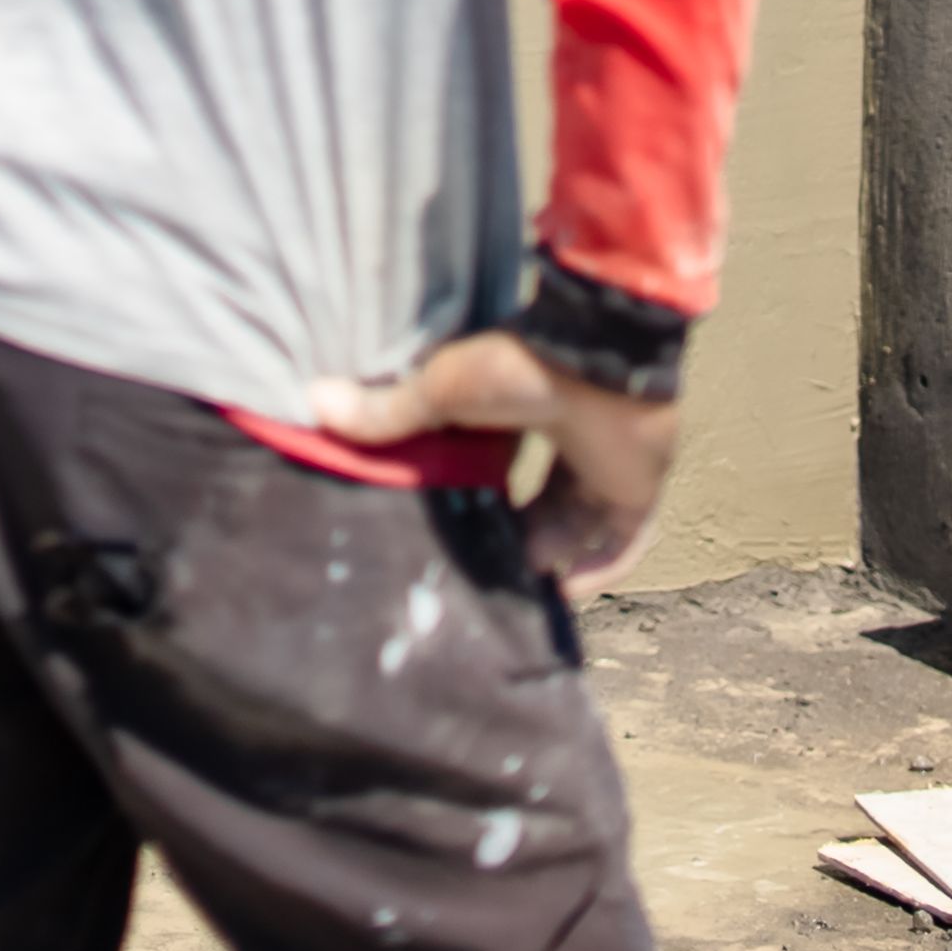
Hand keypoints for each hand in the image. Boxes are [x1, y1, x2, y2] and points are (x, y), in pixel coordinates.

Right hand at [311, 333, 681, 599]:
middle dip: (519, 532)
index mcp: (524, 407)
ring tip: (518, 578)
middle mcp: (569, 436)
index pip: (503, 457)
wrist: (593, 359)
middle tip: (486, 560)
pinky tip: (568, 590)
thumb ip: (387, 411)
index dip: (482, 489)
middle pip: (544, 498)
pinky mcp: (638, 487)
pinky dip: (601, 568)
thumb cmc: (516, 365)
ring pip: (581, 522)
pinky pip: (625, 540)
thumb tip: (313, 401)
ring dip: (552, 552)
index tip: (455, 517)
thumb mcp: (440, 391)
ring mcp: (607, 463)